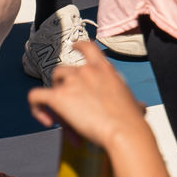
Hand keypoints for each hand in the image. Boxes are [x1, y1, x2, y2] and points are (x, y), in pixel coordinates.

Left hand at [29, 39, 148, 145]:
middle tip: (72, 110)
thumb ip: (133, 102)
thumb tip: (140, 107)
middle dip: (64, 88)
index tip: (73, 47)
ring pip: (53, 83)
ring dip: (55, 98)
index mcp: (104, 69)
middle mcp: (86, 70)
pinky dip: (37, 108)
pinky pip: (36, 97)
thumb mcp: (135, 103)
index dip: (78, 46)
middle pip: (64, 71)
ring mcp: (71, 82)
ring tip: (63, 120)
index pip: (87, 47)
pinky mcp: (58, 97)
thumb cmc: (131, 121)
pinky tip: (46, 121)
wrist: (123, 131)